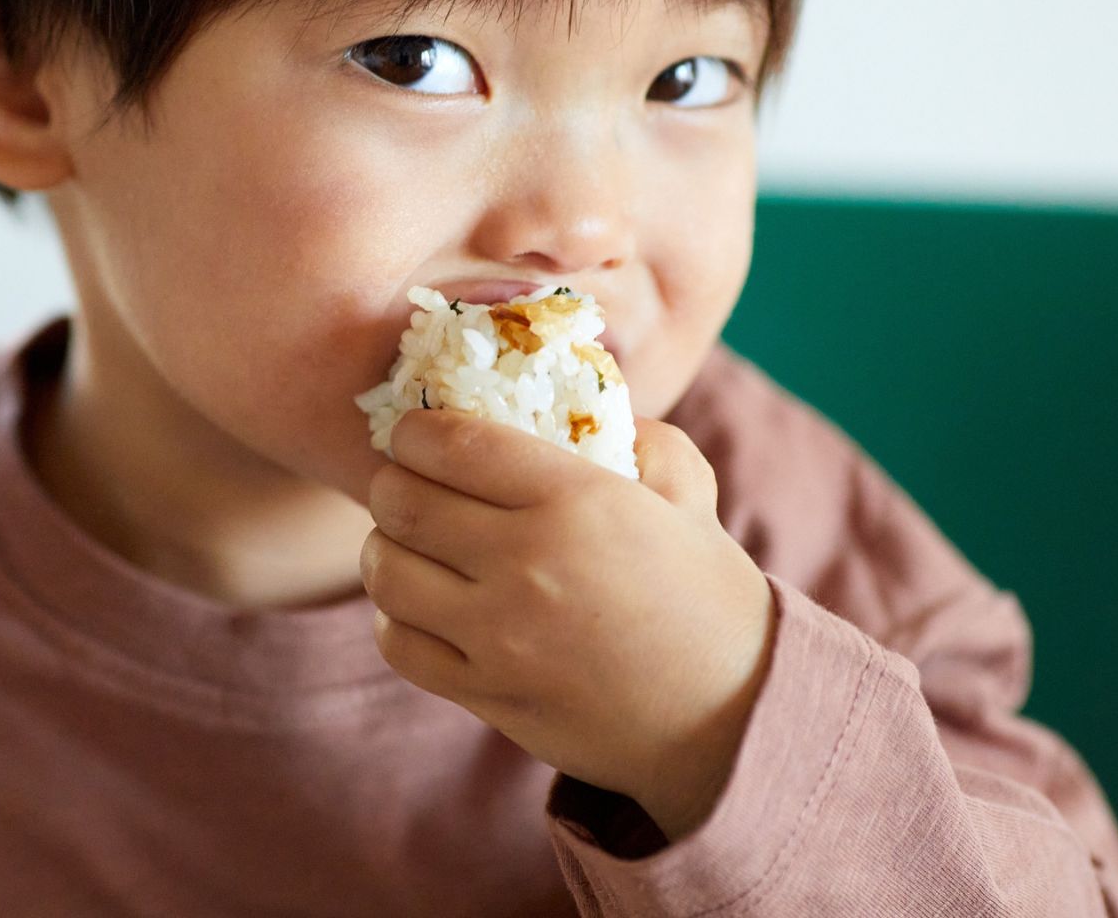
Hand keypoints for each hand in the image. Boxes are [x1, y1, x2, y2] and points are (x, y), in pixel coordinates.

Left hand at [360, 406, 776, 839]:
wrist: (730, 716)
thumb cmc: (707, 595)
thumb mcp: (688, 492)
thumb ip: (638, 435)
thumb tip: (582, 401)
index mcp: (576, 500)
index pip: (452, 444)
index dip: (416, 431)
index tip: (417, 434)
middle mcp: (527, 563)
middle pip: (402, 503)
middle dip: (393, 483)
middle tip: (406, 484)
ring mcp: (500, 636)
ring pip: (387, 573)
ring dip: (386, 550)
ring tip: (406, 544)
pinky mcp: (487, 694)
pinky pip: (400, 645)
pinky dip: (396, 619)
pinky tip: (420, 607)